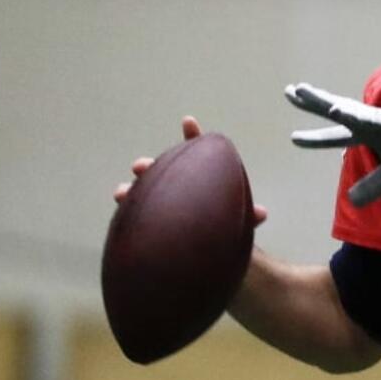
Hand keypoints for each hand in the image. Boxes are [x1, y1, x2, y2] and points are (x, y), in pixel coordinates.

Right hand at [113, 116, 268, 225]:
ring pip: (140, 194)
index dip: (192, 137)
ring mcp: (160, 206)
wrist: (210, 258)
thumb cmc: (223, 233)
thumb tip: (262, 213)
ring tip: (121, 193)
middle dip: (148, 166)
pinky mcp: (149, 224)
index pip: (194, 153)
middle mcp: (175, 189)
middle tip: (140, 167)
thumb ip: (247, 217)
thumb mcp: (237, 224)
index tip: (189, 121)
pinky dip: (126, 215)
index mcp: (198, 181)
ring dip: (129, 191)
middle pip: (159, 171)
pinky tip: (119, 217)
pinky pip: (134, 217)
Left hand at [285, 83, 380, 205]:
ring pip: (349, 110)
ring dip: (326, 101)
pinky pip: (371, 119)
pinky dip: (353, 115)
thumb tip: (351, 199)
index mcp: (370, 135)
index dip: (315, 138)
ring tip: (302, 92)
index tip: (293, 138)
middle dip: (313, 101)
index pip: (337, 136)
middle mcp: (373, 124)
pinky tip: (337, 111)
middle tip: (290, 91)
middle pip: (337, 111)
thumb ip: (370, 188)